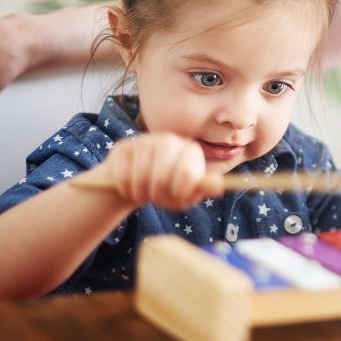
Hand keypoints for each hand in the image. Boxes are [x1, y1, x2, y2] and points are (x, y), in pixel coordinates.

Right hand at [98, 133, 219, 210]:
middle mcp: (170, 140)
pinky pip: (123, 174)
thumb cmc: (168, 189)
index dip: (179, 193)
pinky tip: (130, 187)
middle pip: (162, 175)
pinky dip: (126, 188)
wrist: (139, 183)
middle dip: (158, 195)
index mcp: (190, 150)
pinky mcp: (123, 146)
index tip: (176, 199)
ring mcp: (145, 140)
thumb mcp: (186, 194)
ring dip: (140, 193)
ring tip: (144, 193)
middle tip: (157, 199)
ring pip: (140, 176)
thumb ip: (202, 190)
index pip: (186, 173)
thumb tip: (218, 187)